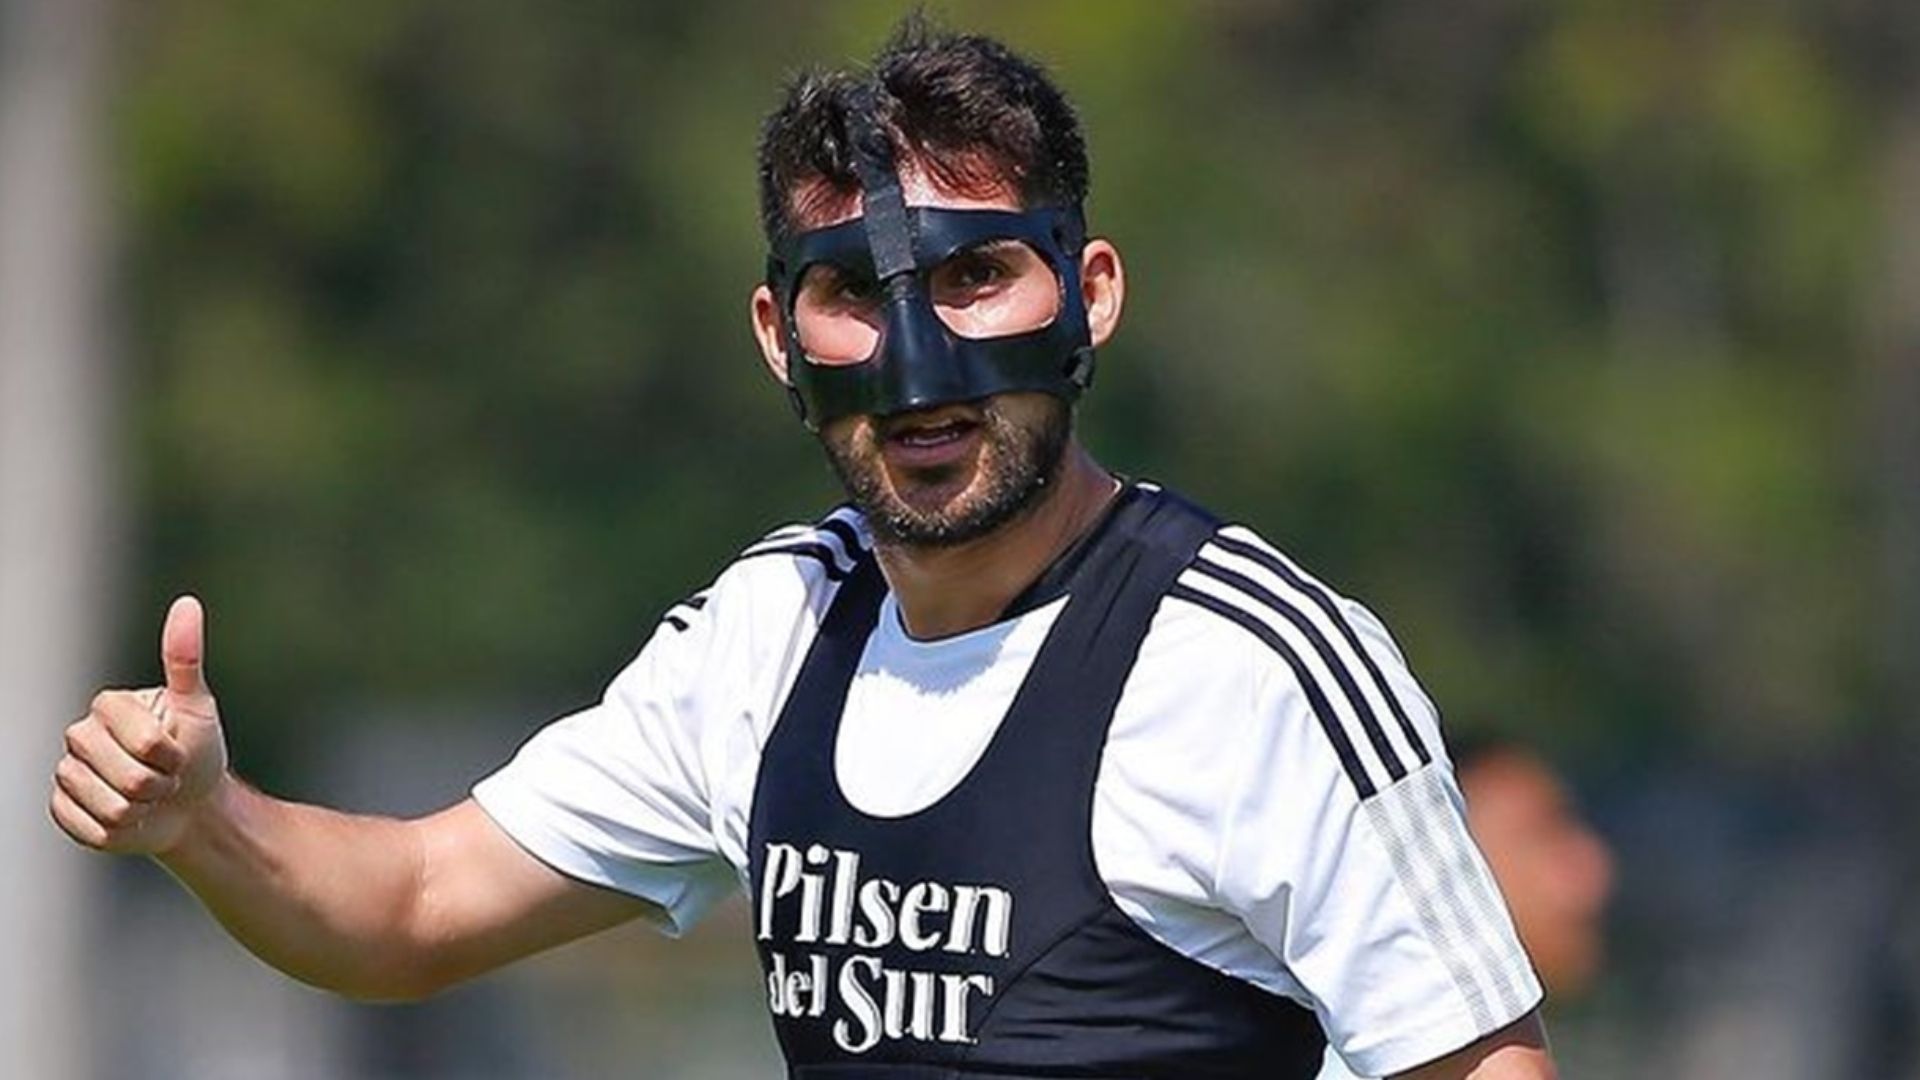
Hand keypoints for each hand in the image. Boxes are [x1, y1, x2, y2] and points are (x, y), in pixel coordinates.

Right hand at [50, 595, 231, 855]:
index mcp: (109, 706)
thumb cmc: (196, 752)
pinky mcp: (63, 809)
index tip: (179, 751)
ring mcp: (68, 773)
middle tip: (166, 777)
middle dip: (160, 785)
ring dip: (143, 810)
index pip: (146, 743)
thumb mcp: (198, 706)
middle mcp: (81, 736)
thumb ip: (185, 658)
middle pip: (129, 777)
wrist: (190, 803)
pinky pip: (91, 828)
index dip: (173, 756)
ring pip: (112, 806)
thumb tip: (187, 604)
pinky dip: (121, 831)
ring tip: (149, 796)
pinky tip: (129, 816)